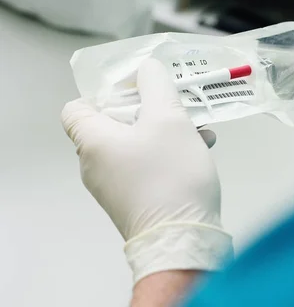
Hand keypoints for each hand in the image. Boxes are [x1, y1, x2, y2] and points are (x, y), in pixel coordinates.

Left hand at [61, 58, 232, 283]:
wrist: (184, 241)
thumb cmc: (170, 178)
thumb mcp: (168, 118)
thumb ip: (156, 85)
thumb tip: (147, 69)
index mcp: (93, 141)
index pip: (77, 107)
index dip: (103, 91)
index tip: (134, 86)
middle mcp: (96, 165)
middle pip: (113, 122)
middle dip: (147, 107)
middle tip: (173, 101)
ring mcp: (115, 185)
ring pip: (136, 143)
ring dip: (164, 129)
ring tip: (198, 126)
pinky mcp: (135, 200)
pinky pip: (146, 165)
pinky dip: (167, 152)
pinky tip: (201, 147)